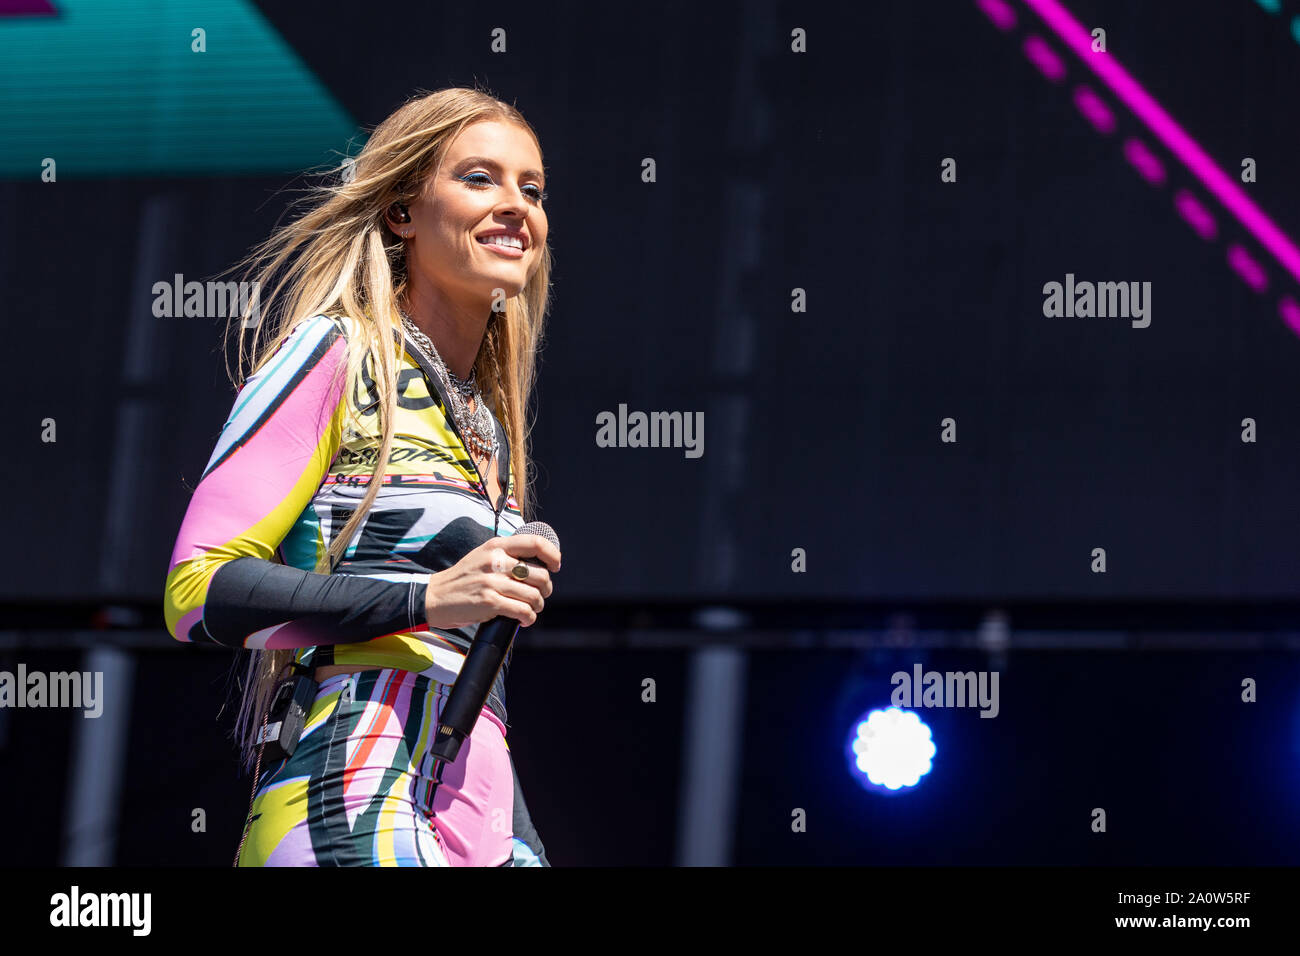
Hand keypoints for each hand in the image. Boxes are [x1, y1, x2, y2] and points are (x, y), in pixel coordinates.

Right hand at [425, 534, 561, 629]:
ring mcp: (493, 582)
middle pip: (540, 574)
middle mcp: (496, 561)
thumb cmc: (462, 578)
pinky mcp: (490, 602)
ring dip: (537, 606)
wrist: (434, 597)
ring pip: (534, 595)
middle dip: (546, 589)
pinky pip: (523, 611)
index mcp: (496, 546)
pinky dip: (529, 618)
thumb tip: (537, 565)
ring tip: (531, 610)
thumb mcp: (482, 556)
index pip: (534, 543)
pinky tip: (524, 620)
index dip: (552, 555)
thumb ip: (506, 556)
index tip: (555, 566)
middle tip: (540, 595)